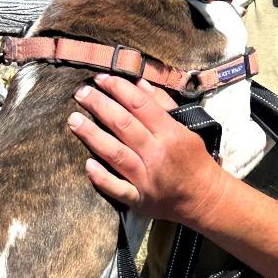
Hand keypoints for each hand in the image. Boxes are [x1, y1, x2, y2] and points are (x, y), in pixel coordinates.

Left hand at [69, 74, 225, 224]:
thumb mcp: (186, 128)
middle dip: (99, 105)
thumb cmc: (194, 160)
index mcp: (170, 134)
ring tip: (73, 119)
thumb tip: (139, 83)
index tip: (101, 78)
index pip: (139, 105)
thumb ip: (163, 105)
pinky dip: (101, 178)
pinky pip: (118, 189)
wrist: (205, 199)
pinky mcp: (139, 199)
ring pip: (116, 153)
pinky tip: (87, 164)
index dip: (118, 88)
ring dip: (92, 135)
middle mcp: (157, 154)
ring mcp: (147, 179)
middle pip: (123, 125)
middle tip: (80, 93)